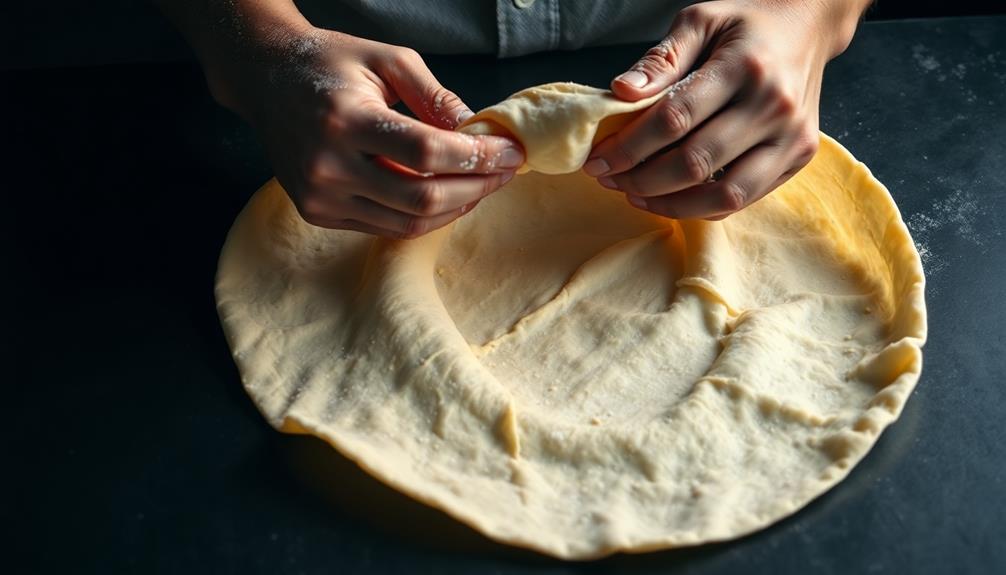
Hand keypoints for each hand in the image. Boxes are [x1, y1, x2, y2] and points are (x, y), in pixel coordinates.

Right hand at [219, 27, 523, 237]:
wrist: (266, 80)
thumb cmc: (331, 64)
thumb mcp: (388, 60)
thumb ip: (436, 96)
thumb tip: (478, 134)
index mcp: (345, 118)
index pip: (426, 153)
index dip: (477, 158)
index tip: (511, 152)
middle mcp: (328, 164)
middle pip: (421, 198)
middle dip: (476, 188)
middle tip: (504, 172)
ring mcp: (320, 196)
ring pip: (406, 223)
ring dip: (456, 208)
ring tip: (481, 185)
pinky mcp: (318, 213)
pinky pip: (385, 227)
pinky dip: (424, 217)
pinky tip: (447, 197)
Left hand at [584, 0, 864, 219]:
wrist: (808, 27)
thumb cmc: (746, 25)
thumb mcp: (700, 20)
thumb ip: (660, 59)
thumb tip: (620, 92)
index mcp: (745, 66)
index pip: (675, 118)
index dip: (629, 147)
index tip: (596, 160)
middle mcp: (775, 106)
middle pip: (695, 162)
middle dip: (642, 179)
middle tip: (609, 180)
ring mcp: (792, 137)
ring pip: (724, 195)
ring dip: (670, 204)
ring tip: (635, 195)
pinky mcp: (799, 158)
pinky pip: (743, 199)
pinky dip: (701, 207)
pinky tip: (671, 198)